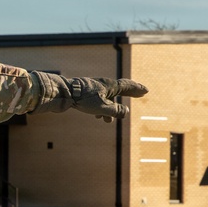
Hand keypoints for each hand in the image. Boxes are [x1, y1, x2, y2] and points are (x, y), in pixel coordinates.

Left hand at [33, 72, 147, 121]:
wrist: (61, 93)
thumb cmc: (82, 99)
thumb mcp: (101, 107)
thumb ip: (115, 111)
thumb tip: (125, 113)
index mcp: (109, 86)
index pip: (127, 86)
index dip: (137, 89)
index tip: (146, 90)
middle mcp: (102, 85)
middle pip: (119, 89)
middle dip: (129, 93)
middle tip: (139, 94)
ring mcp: (92, 88)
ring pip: (106, 98)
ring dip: (110, 108)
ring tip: (107, 121)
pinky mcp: (84, 93)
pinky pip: (96, 100)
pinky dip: (100, 108)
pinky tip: (96, 116)